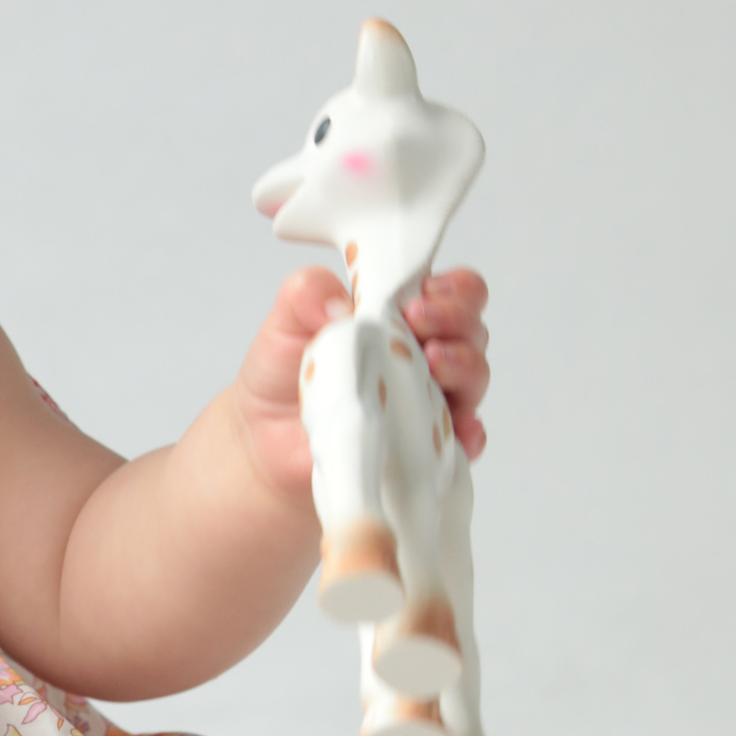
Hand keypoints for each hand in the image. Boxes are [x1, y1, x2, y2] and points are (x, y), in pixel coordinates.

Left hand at [231, 265, 493, 495]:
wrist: (262, 443)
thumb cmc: (283, 377)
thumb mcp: (285, 322)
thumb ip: (308, 294)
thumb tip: (340, 302)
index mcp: (403, 316)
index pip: (454, 291)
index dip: (450, 289)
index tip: (419, 297)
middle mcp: (427, 355)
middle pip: (472, 329)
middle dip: (457, 319)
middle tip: (420, 322)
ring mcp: (430, 401)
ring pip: (473, 379)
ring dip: (463, 366)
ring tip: (434, 363)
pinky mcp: (425, 446)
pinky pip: (462, 441)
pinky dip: (467, 433)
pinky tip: (458, 427)